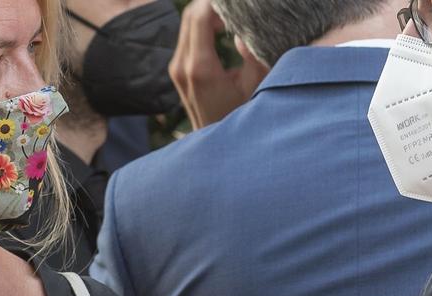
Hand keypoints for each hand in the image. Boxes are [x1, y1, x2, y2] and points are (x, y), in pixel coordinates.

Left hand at [169, 0, 268, 129]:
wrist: (214, 145)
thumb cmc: (240, 117)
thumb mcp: (254, 87)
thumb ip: (253, 57)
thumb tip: (244, 34)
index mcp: (200, 68)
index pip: (200, 18)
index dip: (217, 3)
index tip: (238, 4)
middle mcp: (182, 65)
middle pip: (190, 15)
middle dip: (212, 4)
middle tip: (237, 7)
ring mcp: (176, 67)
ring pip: (187, 23)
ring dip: (208, 13)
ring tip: (232, 16)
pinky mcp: (177, 69)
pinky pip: (187, 35)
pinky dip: (203, 24)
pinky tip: (223, 28)